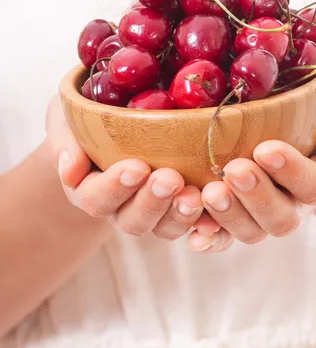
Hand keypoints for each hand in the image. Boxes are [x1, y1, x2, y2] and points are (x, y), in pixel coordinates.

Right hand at [45, 97, 202, 239]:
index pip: (96, 198)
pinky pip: (195, 226)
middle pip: (133, 220)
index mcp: (89, 190)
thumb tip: (70, 167)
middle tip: (170, 179)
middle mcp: (120, 209)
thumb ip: (65, 141)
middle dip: (152, 201)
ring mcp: (153, 212)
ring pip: (165, 227)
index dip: (115, 187)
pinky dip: (207, 225)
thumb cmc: (87, 119)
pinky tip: (218, 219)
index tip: (136, 167)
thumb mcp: (67, 120)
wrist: (117, 123)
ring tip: (196, 196)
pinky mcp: (180, 209)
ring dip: (181, 214)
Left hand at [188, 68, 315, 251]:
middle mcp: (297, 202)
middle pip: (283, 217)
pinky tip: (195, 233)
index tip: (266, 149)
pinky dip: (211, 239)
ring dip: (230, 215)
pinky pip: (225, 238)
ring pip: (253, 231)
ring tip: (209, 191)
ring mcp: (265, 212)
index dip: (292, 171)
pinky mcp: (238, 215)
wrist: (299, 118)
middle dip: (257, 196)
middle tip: (234, 169)